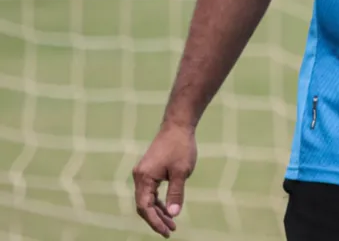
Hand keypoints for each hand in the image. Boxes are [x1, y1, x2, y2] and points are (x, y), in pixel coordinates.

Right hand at [133, 123, 197, 237]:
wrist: (178, 125)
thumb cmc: (180, 146)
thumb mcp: (181, 172)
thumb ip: (176, 193)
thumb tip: (173, 214)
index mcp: (144, 177)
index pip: (145, 207)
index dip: (155, 221)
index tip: (167, 232)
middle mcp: (139, 176)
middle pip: (144, 205)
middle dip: (156, 219)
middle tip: (170, 231)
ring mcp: (143, 172)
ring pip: (147, 199)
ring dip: (158, 211)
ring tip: (172, 223)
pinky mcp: (149, 169)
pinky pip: (151, 191)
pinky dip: (158, 201)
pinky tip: (168, 209)